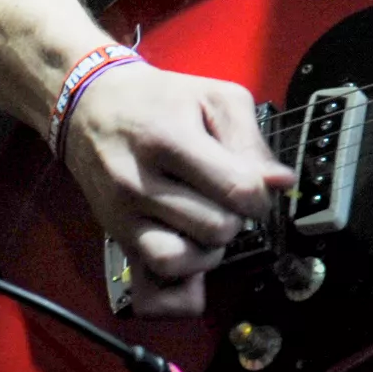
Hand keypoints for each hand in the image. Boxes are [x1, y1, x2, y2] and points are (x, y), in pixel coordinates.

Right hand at [60, 62, 293, 316]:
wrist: (91, 107)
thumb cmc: (159, 100)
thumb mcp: (213, 98)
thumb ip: (252, 140)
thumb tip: (281, 183)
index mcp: (168, 138)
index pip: (237, 189)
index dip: (260, 195)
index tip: (256, 187)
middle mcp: (140, 180)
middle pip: (218, 228)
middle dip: (236, 218)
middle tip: (227, 198)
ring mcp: (124, 213)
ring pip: (188, 259)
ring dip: (212, 246)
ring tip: (210, 219)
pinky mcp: (117, 235)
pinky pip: (158, 274)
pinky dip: (184, 268)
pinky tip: (190, 242)